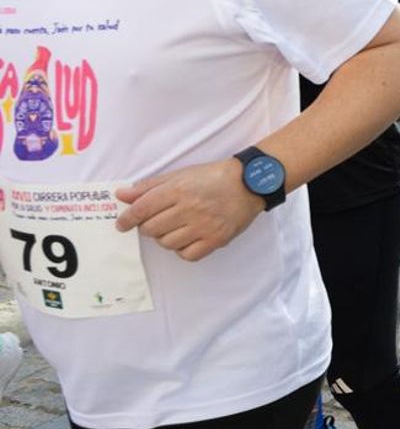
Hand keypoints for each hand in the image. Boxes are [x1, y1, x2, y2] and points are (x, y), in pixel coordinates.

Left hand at [115, 160, 264, 260]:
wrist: (249, 183)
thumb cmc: (213, 177)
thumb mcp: (180, 174)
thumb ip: (149, 186)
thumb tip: (121, 195)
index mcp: (179, 189)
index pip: (142, 209)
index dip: (127, 219)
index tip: (122, 224)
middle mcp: (190, 209)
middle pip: (151, 229)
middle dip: (147, 227)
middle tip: (155, 221)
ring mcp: (204, 226)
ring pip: (167, 243)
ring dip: (164, 237)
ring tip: (175, 227)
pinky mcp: (216, 239)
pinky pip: (187, 254)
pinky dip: (182, 249)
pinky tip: (187, 238)